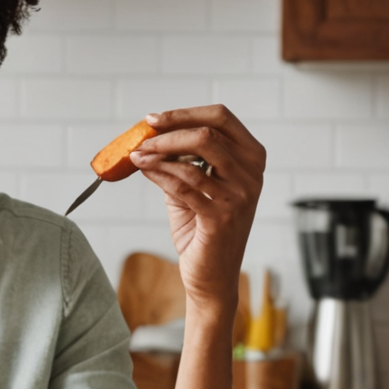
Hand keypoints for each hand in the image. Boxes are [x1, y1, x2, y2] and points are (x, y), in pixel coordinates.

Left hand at [127, 105, 265, 313]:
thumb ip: (181, 160)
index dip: (185, 113)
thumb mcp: (194, 186)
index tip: (154, 119)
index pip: (222, 118)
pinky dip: (158, 173)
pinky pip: (183, 184)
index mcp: (251, 158)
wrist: (211, 276)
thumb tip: (150, 135)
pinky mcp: (221, 216)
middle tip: (143, 135)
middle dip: (169, 130)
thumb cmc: (202, 229)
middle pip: (207, 133)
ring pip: (193, 157)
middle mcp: (252, 174)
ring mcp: (240, 196)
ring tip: (136, 155)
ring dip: (157, 152)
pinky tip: (144, 169)